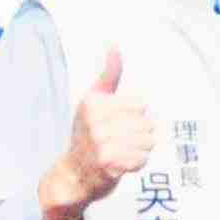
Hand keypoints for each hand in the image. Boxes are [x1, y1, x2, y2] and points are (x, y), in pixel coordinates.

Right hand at [38, 48, 158, 219]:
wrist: (72, 175)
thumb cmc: (87, 134)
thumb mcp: (94, 100)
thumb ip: (109, 75)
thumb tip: (114, 45)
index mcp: (94, 102)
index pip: (142, 104)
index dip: (135, 116)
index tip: (117, 124)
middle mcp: (95, 121)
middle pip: (147, 124)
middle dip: (140, 136)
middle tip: (120, 142)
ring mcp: (100, 142)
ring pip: (147, 143)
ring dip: (139, 151)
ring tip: (122, 153)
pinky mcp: (107, 164)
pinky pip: (141, 160)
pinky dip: (136, 165)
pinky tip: (121, 166)